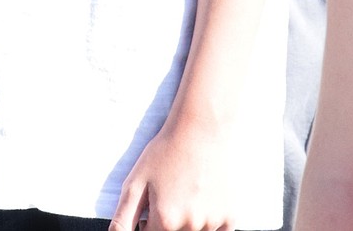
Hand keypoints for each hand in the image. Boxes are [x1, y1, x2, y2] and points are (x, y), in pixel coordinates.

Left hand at [110, 120, 234, 230]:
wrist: (199, 131)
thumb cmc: (165, 153)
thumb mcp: (136, 180)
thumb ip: (123, 217)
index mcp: (165, 221)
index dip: (147, 222)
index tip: (151, 205)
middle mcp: (189, 226)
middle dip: (168, 222)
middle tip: (169, 196)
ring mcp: (211, 223)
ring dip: (188, 220)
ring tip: (185, 191)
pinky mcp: (229, 218)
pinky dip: (209, 221)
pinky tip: (202, 197)